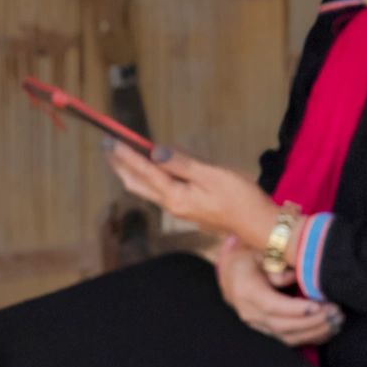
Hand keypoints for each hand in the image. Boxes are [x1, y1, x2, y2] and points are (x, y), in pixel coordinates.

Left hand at [107, 141, 279, 246]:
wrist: (258, 225)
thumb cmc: (240, 198)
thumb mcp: (213, 175)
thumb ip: (182, 163)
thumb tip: (154, 152)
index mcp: (176, 197)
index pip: (145, 171)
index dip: (126, 155)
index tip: (110, 140)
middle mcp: (172, 205)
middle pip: (137, 185)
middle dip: (120, 166)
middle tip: (108, 147)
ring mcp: (180, 209)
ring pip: (147, 190)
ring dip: (132, 173)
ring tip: (121, 157)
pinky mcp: (189, 209)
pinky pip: (159, 192)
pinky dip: (148, 178)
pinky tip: (151, 171)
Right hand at [216, 242, 344, 345]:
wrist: (231, 274)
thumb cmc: (249, 258)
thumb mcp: (259, 252)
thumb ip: (276, 262)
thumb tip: (293, 275)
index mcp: (247, 292)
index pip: (272, 306)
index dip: (296, 309)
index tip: (318, 307)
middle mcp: (251, 313)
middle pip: (283, 326)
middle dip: (312, 322)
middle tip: (335, 313)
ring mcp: (258, 325)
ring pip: (287, 338)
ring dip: (314, 332)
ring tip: (337, 321)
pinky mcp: (266, 331)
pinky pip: (289, 340)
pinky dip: (310, 338)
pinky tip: (329, 330)